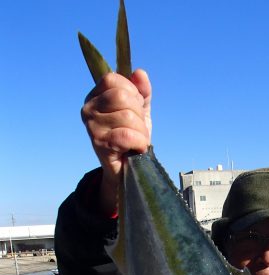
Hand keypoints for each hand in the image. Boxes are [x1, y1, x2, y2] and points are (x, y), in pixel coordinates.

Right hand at [81, 69, 151, 213]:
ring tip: (136, 141)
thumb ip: (141, 92)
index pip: (114, 80)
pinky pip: (127, 135)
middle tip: (137, 129)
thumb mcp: (139, 111)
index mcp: (95, 96)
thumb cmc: (131, 137)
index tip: (134, 110)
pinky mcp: (99, 143)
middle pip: (122, 97)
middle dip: (139, 115)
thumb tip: (139, 73)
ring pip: (128, 117)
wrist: (127, 168)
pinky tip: (135, 149)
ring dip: (141, 132)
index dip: (132, 93)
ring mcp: (91, 126)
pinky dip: (139, 142)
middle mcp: (88, 108)